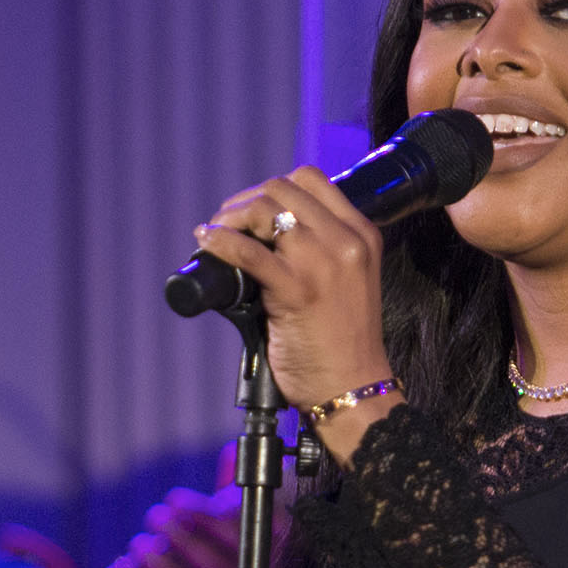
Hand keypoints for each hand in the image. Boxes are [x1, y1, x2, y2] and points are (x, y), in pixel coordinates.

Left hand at [192, 169, 395, 427]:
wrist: (353, 387)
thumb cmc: (341, 343)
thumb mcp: (342, 280)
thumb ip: (315, 251)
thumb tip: (258, 234)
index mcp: (361, 234)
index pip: (310, 180)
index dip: (272, 189)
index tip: (251, 211)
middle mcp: (346, 241)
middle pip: (282, 189)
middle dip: (244, 200)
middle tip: (224, 223)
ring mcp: (323, 263)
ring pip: (265, 208)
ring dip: (230, 216)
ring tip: (214, 234)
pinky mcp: (297, 290)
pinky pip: (249, 252)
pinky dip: (221, 242)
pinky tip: (207, 242)